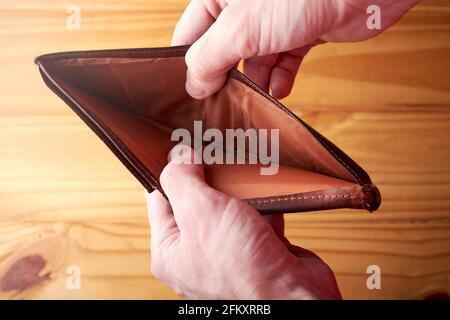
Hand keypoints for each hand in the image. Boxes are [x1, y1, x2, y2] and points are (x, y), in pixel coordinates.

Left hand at [146, 145, 341, 298]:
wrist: (293, 295)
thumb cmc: (242, 265)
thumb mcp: (200, 212)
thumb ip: (182, 180)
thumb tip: (176, 156)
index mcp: (171, 251)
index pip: (159, 200)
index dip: (169, 171)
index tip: (182, 146)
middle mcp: (196, 254)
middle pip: (195, 202)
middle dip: (209, 177)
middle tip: (215, 152)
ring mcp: (228, 253)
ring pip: (228, 208)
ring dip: (238, 190)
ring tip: (242, 168)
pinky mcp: (257, 250)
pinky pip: (256, 218)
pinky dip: (264, 206)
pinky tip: (268, 193)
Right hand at [172, 0, 419, 98]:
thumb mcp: (240, 28)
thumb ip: (209, 57)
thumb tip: (194, 84)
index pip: (191, 34)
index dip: (189, 65)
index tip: (190, 94)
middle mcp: (244, 7)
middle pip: (223, 50)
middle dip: (224, 77)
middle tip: (220, 104)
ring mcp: (274, 20)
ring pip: (254, 60)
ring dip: (254, 82)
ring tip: (250, 101)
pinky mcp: (302, 32)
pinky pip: (284, 62)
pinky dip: (281, 78)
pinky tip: (279, 90)